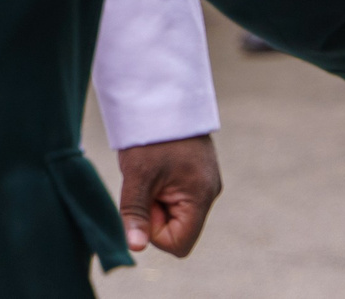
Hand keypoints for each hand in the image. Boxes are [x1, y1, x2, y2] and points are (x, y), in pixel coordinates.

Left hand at [116, 133, 221, 257]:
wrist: (165, 96)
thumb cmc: (152, 136)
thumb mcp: (138, 176)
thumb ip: (136, 214)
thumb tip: (135, 248)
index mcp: (201, 196)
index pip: (179, 244)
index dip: (155, 232)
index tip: (146, 200)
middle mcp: (209, 193)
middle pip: (179, 229)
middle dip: (156, 214)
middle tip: (147, 183)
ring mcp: (206, 183)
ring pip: (177, 213)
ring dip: (159, 201)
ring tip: (153, 172)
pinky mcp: (199, 175)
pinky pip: (179, 198)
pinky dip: (163, 190)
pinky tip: (159, 168)